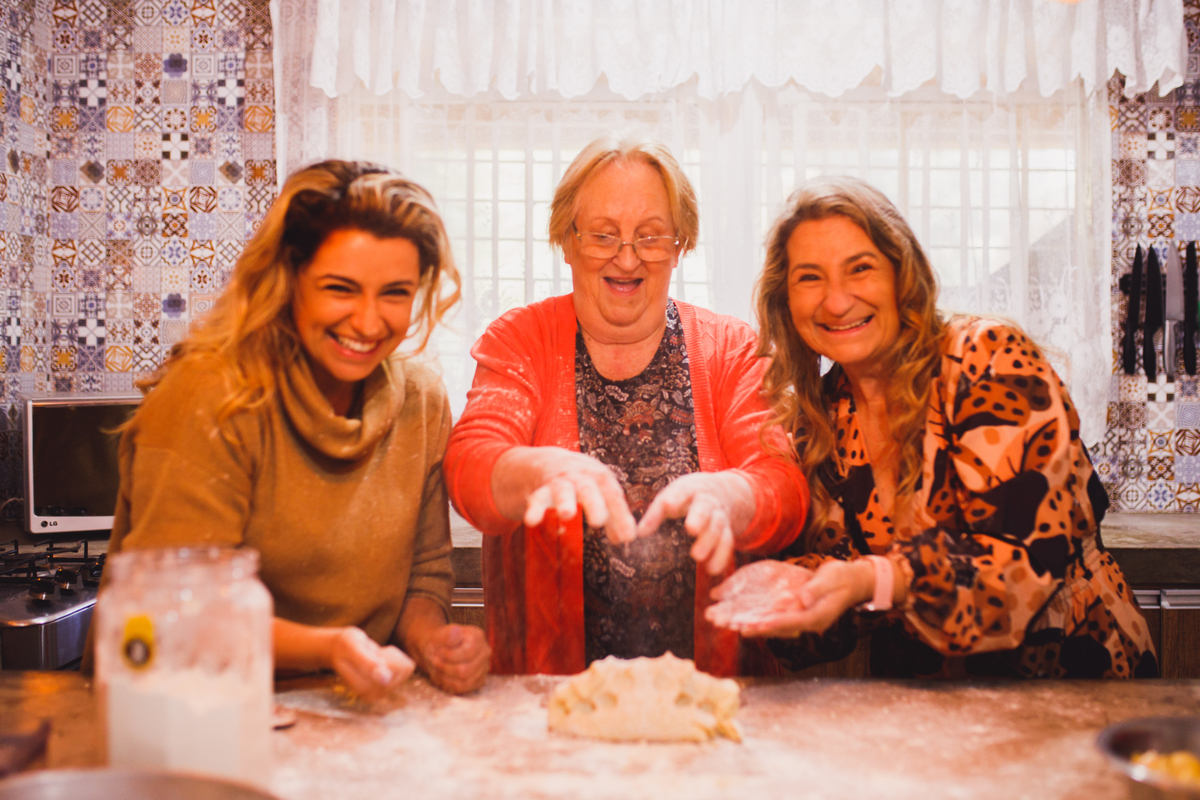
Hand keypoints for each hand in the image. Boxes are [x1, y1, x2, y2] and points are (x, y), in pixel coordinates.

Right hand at [328, 626, 414, 700]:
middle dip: (388, 656)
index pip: (391, 670)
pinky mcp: (392, 686)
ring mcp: (383, 693)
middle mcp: (373, 695)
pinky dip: (397, 659)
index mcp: (363, 689)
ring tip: (375, 657)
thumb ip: (367, 663)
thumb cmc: (346, 646)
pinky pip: (407, 667)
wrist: (341, 650)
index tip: (371, 653)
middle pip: (399, 670)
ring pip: (404, 669)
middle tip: (372, 654)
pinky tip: (381, 660)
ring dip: (392, 658)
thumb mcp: (353, 648)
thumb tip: (385, 679)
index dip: (384, 655)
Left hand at [409, 624, 490, 693]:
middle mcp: (485, 652)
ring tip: (436, 669)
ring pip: (464, 681)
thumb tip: (455, 632)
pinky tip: (442, 676)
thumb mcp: (440, 634)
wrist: (439, 649)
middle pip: (464, 670)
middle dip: (444, 668)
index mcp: (478, 636)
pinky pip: (464, 688)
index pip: (465, 654)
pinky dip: (449, 684)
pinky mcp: (479, 680)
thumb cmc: (439, 641)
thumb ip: (447, 635)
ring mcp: (484, 667)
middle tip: (434, 662)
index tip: (436, 652)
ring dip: (445, 677)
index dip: (448, 656)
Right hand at [495, 446, 637, 542]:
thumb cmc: (582, 481)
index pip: (613, 495)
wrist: (548, 461)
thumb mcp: (601, 493)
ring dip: (565, 502)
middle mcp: (581, 477)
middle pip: (588, 488)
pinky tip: (531, 521)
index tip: (628, 537)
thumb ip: (614, 515)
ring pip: (563, 490)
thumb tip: (625, 539)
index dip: (621, 515)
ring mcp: (560, 481)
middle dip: (594, 503)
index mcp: (599, 477)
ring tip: (567, 515)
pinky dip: (534, 509)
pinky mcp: (541, 489)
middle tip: (599, 521)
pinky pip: (537, 499)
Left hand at [637, 472, 754, 573]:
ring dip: (709, 542)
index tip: (668, 505)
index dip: (675, 498)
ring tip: (697, 556)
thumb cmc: (688, 496)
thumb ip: (656, 514)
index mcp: (689, 490)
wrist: (723, 490)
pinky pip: (728, 542)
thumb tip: (638, 534)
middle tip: (691, 529)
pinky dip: (721, 556)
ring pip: (718, 527)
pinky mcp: (728, 530)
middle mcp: (707, 502)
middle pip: (705, 508)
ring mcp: (719, 516)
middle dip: (699, 518)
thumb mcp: (672, 496)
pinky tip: (711, 569)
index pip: (682, 491)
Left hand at [706, 558, 873, 636]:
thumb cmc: (842, 578)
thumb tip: (802, 599)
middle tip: (730, 626)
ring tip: (724, 621)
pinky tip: (734, 611)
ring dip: (747, 622)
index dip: (773, 624)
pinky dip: (752, 613)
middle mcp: (803, 621)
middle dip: (752, 627)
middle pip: (774, 627)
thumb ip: (817, 589)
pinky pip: (769, 614)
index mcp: (816, 617)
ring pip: (768, 622)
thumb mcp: (833, 579)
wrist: (849, 580)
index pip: (792, 623)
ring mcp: (796, 616)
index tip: (756, 625)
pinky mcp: (790, 610)